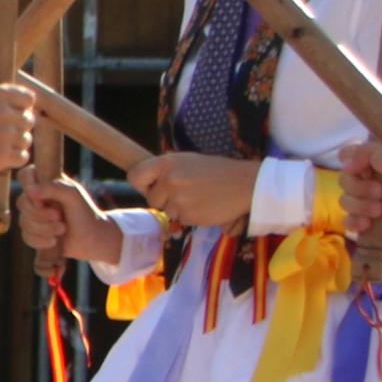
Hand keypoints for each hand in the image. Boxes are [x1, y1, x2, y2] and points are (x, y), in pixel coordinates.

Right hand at [0, 81, 35, 179]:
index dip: (22, 108)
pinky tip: (1, 158)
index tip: (11, 116)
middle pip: (29, 120)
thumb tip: (16, 92)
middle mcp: (2, 112)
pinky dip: (14, 159)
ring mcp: (4, 135)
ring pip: (26, 140)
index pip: (28, 99)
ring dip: (15, 145)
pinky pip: (23, 157)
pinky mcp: (3, 156)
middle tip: (2, 135)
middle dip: (18, 128)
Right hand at [13, 175, 108, 264]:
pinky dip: (40, 240)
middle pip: (22, 202)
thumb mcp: (73, 195)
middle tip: (59, 217)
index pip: (25, 175)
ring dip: (44, 229)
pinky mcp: (33, 233)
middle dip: (40, 214)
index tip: (43, 198)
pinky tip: (54, 241)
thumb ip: (53, 188)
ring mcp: (34, 216)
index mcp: (46, 182)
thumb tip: (29, 191)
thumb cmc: (85, 213)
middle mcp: (37, 197)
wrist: (92, 239)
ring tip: (62, 230)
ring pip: (23, 222)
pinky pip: (26, 237)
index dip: (28, 186)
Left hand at [133, 152, 260, 233]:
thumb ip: (167, 171)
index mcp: (167, 162)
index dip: (142, 184)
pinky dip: (191, 216)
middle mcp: (169, 180)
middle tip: (186, 192)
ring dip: (180, 208)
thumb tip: (148, 183)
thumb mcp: (189, 161)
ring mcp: (178, 199)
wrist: (246, 184)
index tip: (152, 186)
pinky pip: (181, 220)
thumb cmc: (218, 171)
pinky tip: (206, 206)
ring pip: (167, 211)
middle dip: (165, 199)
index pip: (135, 176)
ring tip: (200, 197)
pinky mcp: (188, 215)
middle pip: (152, 199)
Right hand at [333, 142, 381, 245]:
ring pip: (348, 203)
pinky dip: (354, 223)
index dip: (351, 162)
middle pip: (347, 182)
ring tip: (380, 209)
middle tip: (381, 191)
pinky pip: (355, 226)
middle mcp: (381, 183)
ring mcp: (380, 206)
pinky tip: (367, 223)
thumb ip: (369, 153)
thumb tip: (344, 161)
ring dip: (357, 204)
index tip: (357, 167)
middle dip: (357, 186)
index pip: (353, 160)